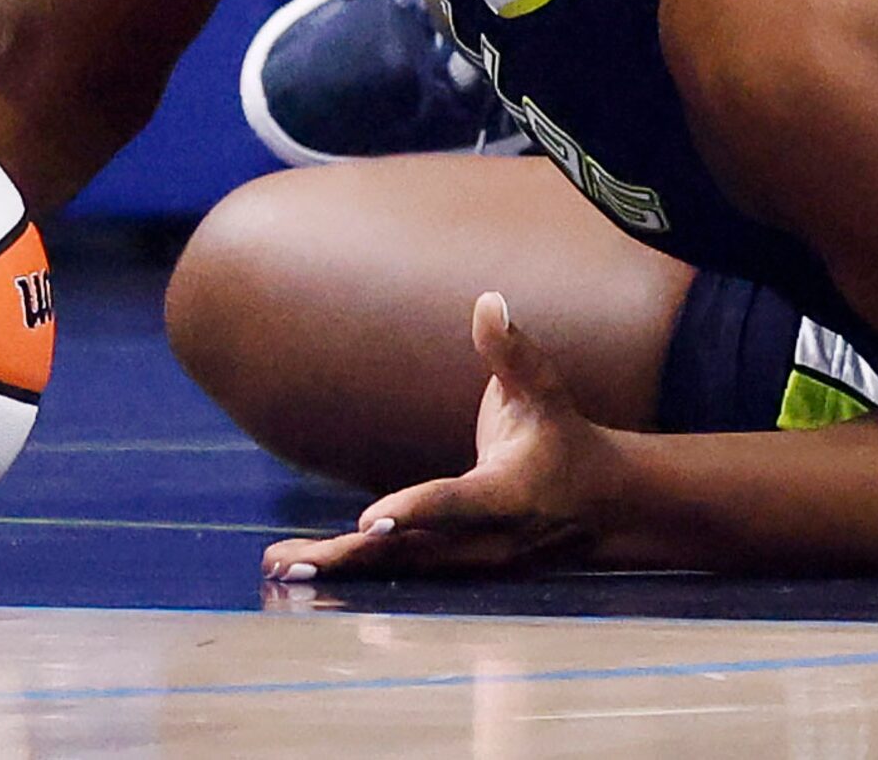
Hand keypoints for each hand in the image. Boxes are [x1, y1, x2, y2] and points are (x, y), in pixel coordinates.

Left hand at [261, 293, 624, 581]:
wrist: (599, 506)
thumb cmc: (560, 437)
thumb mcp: (545, 392)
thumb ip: (512, 352)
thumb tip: (488, 300)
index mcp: (511, 495)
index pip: (458, 505)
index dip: (416, 513)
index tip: (368, 521)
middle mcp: (488, 542)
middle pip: (414, 553)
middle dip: (353, 557)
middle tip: (291, 561)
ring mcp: (472, 567)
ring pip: (399, 571)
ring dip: (340, 570)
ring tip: (279, 566)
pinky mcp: (455, 574)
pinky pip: (398, 577)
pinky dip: (352, 575)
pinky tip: (300, 573)